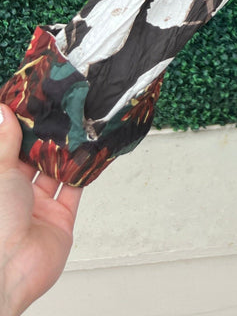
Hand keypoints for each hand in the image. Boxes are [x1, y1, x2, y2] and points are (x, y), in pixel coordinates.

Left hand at [0, 104, 82, 315]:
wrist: (9, 269)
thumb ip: (5, 141)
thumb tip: (2, 110)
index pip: (10, 151)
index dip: (21, 129)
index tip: (34, 105)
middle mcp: (16, 196)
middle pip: (35, 161)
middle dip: (48, 139)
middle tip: (62, 111)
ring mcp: (39, 208)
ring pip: (57, 173)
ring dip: (67, 153)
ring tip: (79, 125)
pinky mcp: (61, 220)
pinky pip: (74, 191)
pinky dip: (83, 172)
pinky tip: (91, 153)